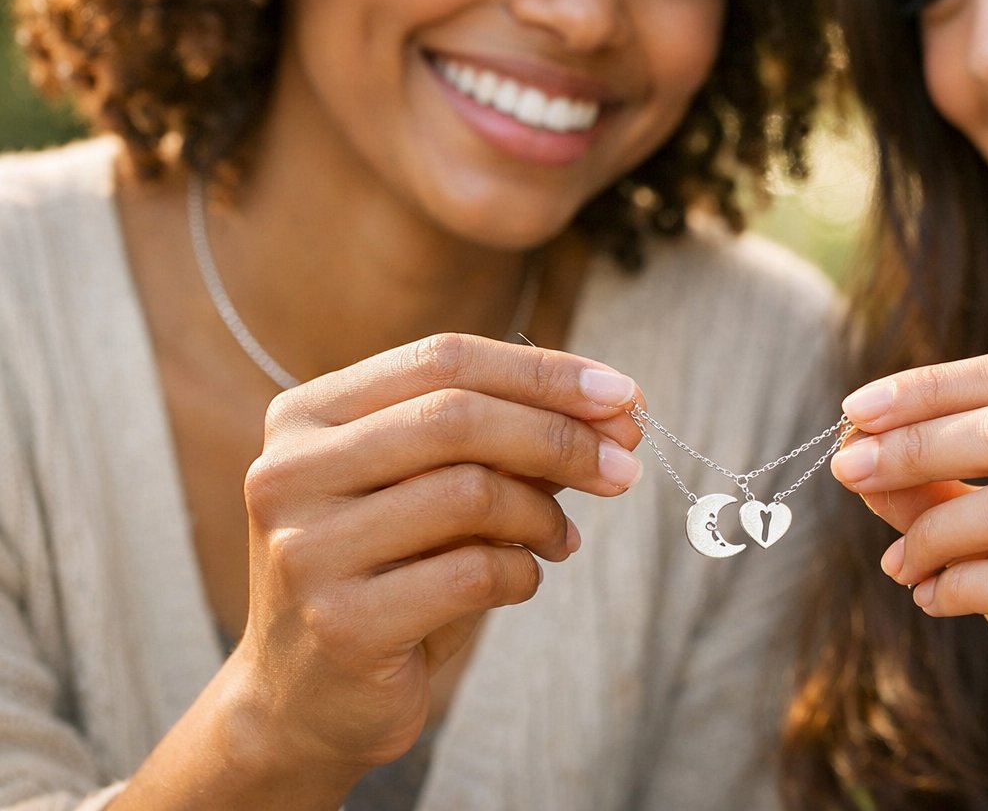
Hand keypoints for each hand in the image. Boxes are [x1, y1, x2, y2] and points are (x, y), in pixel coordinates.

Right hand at [226, 333, 644, 778]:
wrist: (303, 701)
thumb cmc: (386, 574)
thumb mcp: (435, 490)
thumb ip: (508, 442)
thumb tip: (617, 410)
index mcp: (308, 415)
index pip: (442, 359)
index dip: (543, 372)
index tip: (623, 394)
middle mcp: (289, 472)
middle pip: (458, 416)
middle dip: (561, 436)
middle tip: (625, 466)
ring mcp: (307, 549)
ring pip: (470, 493)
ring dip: (543, 513)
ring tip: (561, 538)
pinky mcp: (342, 624)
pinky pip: (472, 573)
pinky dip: (522, 572)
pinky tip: (523, 579)